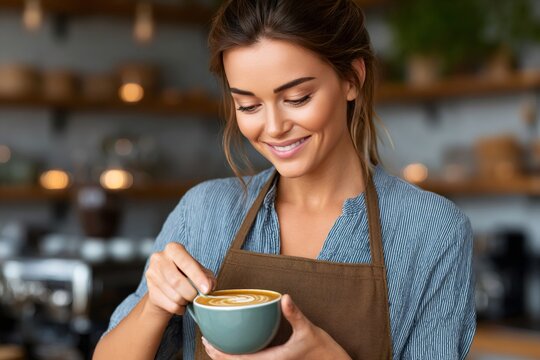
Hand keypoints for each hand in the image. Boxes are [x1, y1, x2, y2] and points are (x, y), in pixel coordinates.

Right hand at [144, 243, 215, 316]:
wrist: (167, 286)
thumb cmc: (186, 274)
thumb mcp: (199, 271)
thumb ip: (207, 276)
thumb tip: (209, 285)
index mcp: (173, 249)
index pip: (185, 263)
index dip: (197, 277)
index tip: (206, 289)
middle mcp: (159, 258)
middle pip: (177, 281)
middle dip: (191, 293)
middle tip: (198, 297)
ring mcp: (152, 274)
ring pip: (174, 295)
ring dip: (186, 301)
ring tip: (189, 299)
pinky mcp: (150, 291)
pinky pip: (169, 305)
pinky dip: (180, 308)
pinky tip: (182, 305)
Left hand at [202, 295, 350, 359]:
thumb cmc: (323, 350)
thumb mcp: (308, 330)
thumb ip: (295, 315)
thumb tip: (285, 298)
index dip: (220, 353)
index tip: (208, 342)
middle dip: (219, 354)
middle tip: (206, 339)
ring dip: (229, 356)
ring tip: (217, 342)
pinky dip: (241, 354)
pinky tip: (240, 343)